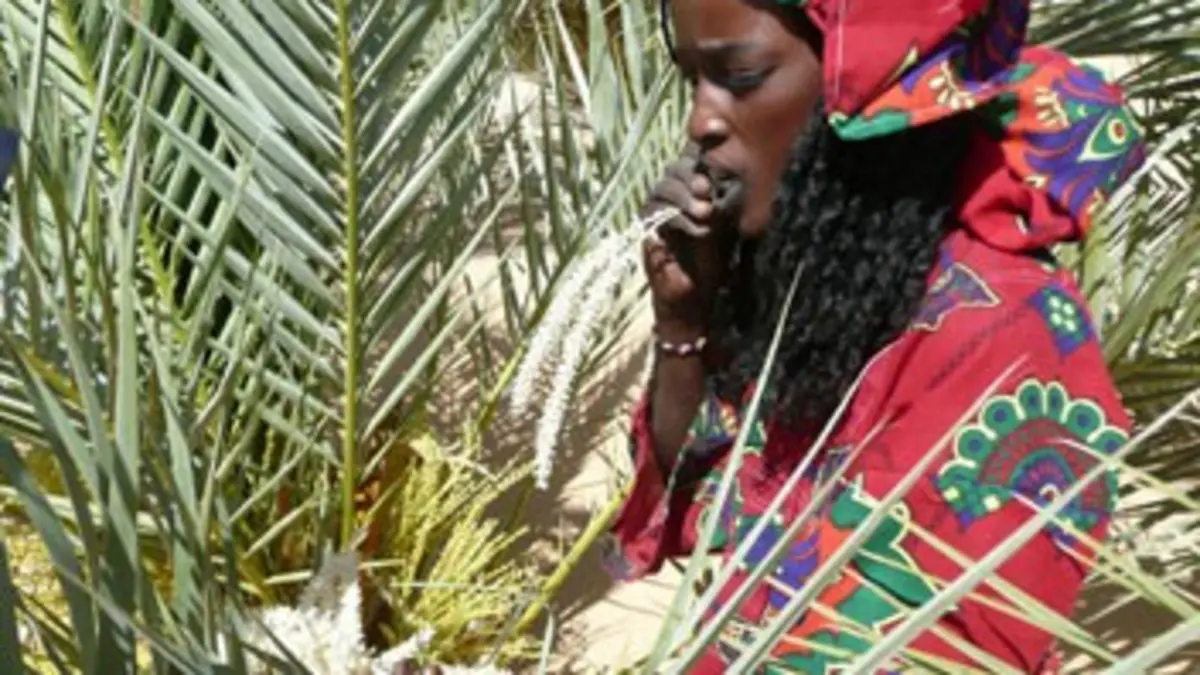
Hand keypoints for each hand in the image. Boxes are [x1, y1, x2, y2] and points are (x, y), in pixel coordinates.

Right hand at [641, 146, 735, 333]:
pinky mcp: (646, 228)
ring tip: (705, 213)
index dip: (705, 139)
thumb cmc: (712, 261)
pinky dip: (680, 219)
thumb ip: (726, 196)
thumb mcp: (726, 224)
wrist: (694, 296)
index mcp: (691, 188)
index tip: (719, 129)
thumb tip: (738, 166)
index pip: (694, 157)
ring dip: (686, 197)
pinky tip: (698, 231)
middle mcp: (671, 194)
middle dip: (692, 176)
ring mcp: (655, 210)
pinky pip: (658, 212)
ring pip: (664, 186)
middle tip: (707, 191)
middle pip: (676, 168)